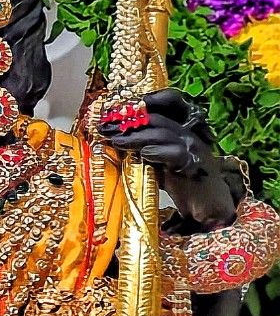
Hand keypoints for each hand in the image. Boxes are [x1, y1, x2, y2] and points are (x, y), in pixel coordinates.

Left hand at [99, 88, 244, 230]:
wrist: (209, 207)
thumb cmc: (184, 186)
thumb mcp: (161, 164)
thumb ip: (146, 151)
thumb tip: (118, 142)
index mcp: (180, 131)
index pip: (163, 109)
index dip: (140, 107)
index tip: (115, 113)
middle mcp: (188, 134)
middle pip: (157, 120)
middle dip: (129, 123)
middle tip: (107, 128)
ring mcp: (192, 148)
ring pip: (163, 134)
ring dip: (137, 137)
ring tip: (117, 141)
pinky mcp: (194, 164)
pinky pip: (174, 152)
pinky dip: (157, 151)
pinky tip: (143, 154)